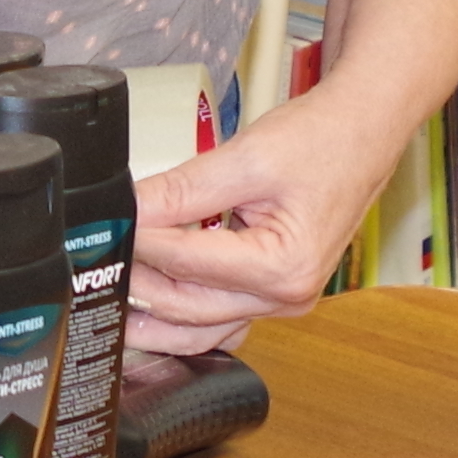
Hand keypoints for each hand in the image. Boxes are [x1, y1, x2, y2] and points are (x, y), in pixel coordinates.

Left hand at [128, 91, 413, 362]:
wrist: (364, 131)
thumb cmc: (323, 141)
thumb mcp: (245, 158)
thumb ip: (181, 190)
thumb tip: (129, 209)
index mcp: (281, 269)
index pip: (185, 262)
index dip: (137, 240)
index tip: (105, 224)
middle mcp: (285, 297)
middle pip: (188, 306)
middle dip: (137, 283)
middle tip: (93, 263)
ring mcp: (282, 301)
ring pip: (201, 325)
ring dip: (155, 317)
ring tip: (109, 304)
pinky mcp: (275, 293)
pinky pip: (220, 318)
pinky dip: (184, 316)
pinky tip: (151, 306)